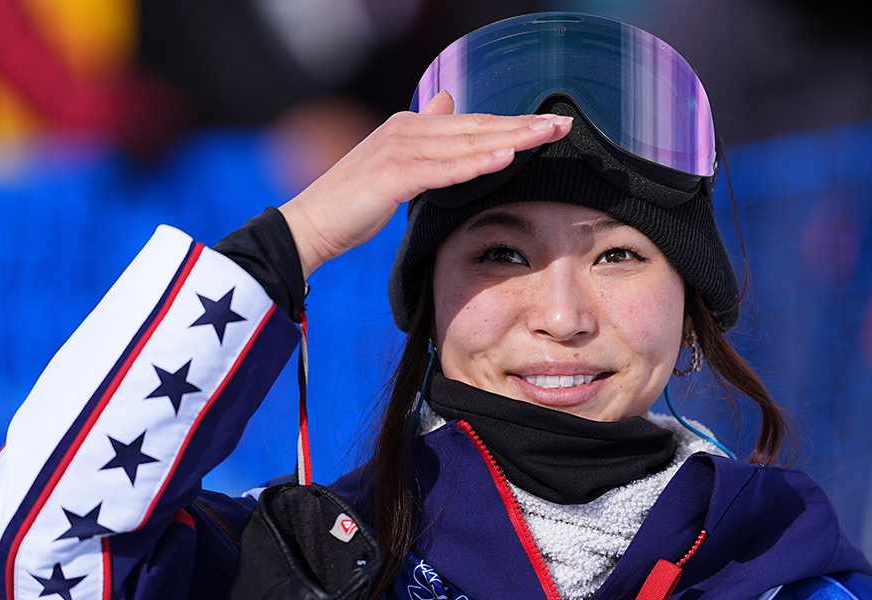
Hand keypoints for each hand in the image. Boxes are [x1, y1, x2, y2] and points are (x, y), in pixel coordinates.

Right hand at [279, 91, 572, 277]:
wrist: (309, 226)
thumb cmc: (352, 203)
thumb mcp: (394, 163)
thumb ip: (424, 135)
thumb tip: (448, 101)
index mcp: (409, 127)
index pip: (471, 124)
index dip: (511, 123)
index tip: (549, 126)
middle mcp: (406, 130)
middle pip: (475, 127)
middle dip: (522, 126)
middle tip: (563, 125)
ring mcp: (399, 150)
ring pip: (465, 144)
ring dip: (509, 139)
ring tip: (545, 137)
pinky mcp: (392, 175)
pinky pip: (443, 169)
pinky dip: (475, 163)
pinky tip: (505, 158)